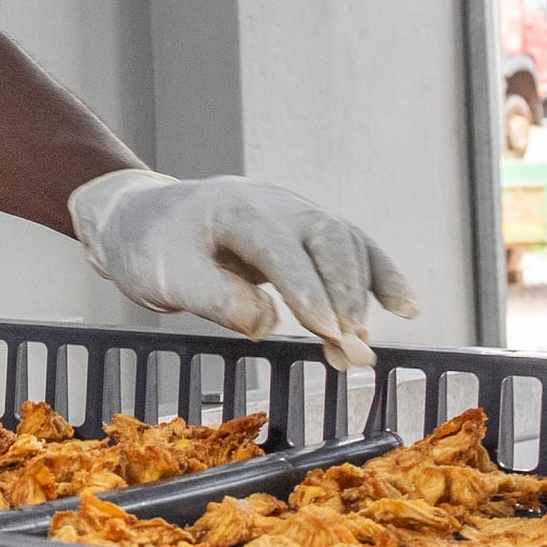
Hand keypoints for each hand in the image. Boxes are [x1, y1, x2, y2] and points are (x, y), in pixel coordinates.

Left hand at [69, 170, 418, 370]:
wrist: (142, 218)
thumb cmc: (150, 248)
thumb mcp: (166, 277)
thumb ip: (214, 299)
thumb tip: (267, 324)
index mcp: (235, 210)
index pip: (280, 247)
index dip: (306, 287)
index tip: (325, 328)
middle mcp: (275, 205)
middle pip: (328, 238)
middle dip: (344, 290)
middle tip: (348, 339)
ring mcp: (296, 214)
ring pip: (347, 243)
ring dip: (363, 292)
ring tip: (362, 341)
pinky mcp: (306, 233)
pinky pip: (351, 249)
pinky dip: (378, 277)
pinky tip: (404, 307)